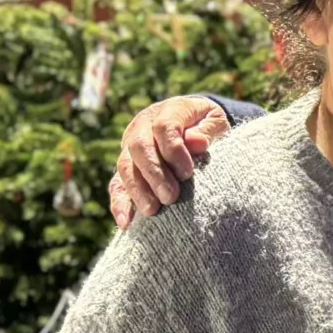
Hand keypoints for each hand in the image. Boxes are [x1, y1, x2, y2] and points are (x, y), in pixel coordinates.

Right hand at [109, 97, 230, 228]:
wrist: (193, 122)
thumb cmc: (208, 125)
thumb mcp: (216, 121)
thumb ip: (208, 130)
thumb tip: (196, 143)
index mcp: (168, 111)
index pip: (164, 127)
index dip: (174, 150)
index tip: (188, 173)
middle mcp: (143, 126)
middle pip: (139, 147)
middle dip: (154, 174)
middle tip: (170, 197)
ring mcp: (130, 146)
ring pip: (125, 166)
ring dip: (137, 190)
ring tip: (153, 211)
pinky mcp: (126, 166)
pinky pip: (116, 184)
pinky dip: (119, 203)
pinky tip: (125, 221)